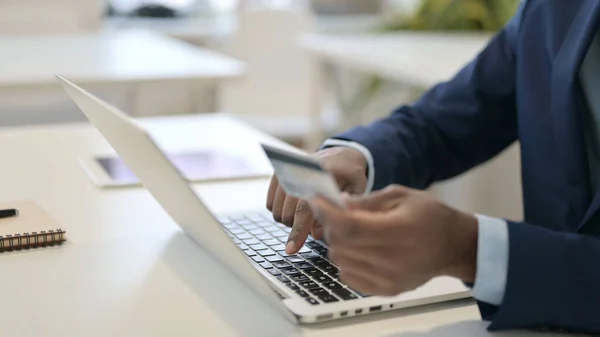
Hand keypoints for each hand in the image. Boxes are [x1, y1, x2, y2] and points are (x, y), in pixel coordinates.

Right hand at [266, 146, 367, 253]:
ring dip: (290, 220)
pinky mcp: (276, 175)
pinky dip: (281, 212)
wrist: (339, 155)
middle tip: (314, 224)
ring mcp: (285, 172)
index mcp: (322, 173)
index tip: (291, 250)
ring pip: (277, 211)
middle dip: (298, 227)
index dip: (298, 231)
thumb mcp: (356, 192)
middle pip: (287, 213)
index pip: (304, 208)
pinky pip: (270, 205)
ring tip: (307, 214)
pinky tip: (296, 207)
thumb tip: (315, 234)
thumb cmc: (350, 177)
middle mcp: (298, 170)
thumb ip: (339, 212)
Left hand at [308, 185, 477, 296]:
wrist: (453, 245)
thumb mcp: (400, 196)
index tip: (316, 201)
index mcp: (399, 230)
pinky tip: (360, 249)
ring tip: (352, 232)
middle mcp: (394, 259)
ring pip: (341, 262)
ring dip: (338, 244)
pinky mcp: (386, 290)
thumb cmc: (429, 216)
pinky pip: (348, 277)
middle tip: (338, 215)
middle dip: (332, 226)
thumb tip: (338, 204)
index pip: (350, 226)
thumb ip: (367, 201)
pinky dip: (347, 261)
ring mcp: (389, 278)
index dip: (328, 214)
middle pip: (341, 245)